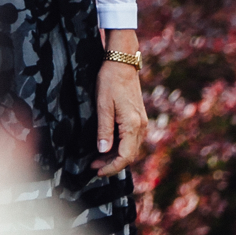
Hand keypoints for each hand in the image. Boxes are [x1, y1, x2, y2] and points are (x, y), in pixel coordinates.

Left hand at [93, 32, 148, 175]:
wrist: (122, 63)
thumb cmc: (110, 81)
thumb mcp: (102, 105)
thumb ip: (104, 130)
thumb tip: (102, 151)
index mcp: (132, 124)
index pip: (125, 156)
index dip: (111, 167)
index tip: (97, 171)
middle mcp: (141, 126)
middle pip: (130, 155)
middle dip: (112, 164)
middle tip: (93, 166)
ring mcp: (142, 122)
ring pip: (131, 148)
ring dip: (115, 156)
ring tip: (97, 158)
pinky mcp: (139, 118)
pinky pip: (132, 139)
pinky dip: (120, 147)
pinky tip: (107, 145)